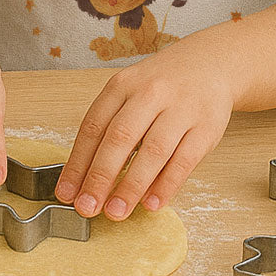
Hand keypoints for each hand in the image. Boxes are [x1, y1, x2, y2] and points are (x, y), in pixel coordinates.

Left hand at [54, 40, 234, 220]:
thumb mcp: (130, 91)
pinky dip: (167, 184)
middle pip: (119, 138)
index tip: (66, 191)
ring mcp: (179, 110)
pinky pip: (184, 160)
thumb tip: (86, 175)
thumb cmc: (161, 85)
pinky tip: (152, 204)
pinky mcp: (206, 127)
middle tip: (86, 207)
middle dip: (99, 176)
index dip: (77, 162)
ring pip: (152, 151)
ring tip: (116, 212)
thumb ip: (111, 126)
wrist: (210, 63)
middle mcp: (148, 94)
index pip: (93, 126)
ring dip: (131, 185)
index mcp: (122, 85)